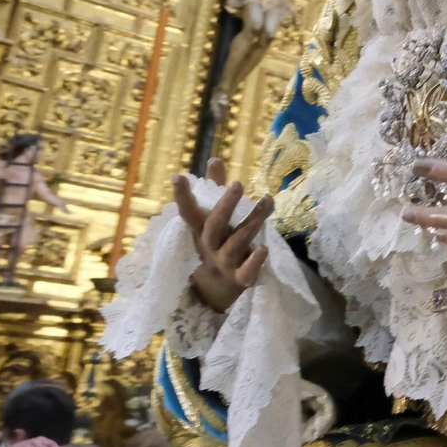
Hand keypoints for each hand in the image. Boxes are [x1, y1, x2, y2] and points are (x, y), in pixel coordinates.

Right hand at [172, 158, 272, 312]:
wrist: (218, 288)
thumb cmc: (218, 241)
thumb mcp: (214, 216)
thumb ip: (215, 188)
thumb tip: (215, 158)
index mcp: (201, 229)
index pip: (189, 212)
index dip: (183, 196)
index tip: (178, 177)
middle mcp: (210, 245)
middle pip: (214, 226)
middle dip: (225, 205)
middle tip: (237, 183)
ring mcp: (224, 262)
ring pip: (236, 242)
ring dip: (253, 222)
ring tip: (268, 201)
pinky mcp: (240, 278)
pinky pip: (246, 271)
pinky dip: (255, 262)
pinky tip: (264, 249)